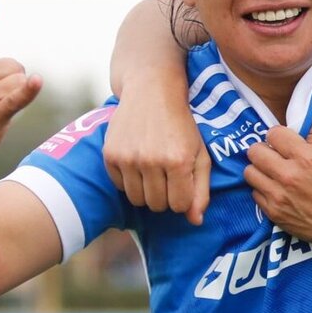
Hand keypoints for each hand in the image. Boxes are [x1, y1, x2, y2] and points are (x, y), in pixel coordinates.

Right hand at [103, 77, 209, 225]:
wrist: (152, 91)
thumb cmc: (182, 125)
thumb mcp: (200, 153)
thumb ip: (201, 190)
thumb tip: (195, 221)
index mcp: (178, 161)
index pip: (179, 206)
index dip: (182, 198)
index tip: (182, 182)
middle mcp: (152, 160)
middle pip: (157, 206)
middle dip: (165, 196)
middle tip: (167, 175)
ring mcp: (128, 158)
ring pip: (137, 200)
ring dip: (146, 191)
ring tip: (153, 170)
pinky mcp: (110, 154)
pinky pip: (120, 186)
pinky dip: (129, 180)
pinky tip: (137, 160)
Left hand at [244, 126, 311, 250]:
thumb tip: (297, 126)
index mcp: (306, 158)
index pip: (274, 134)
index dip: (278, 135)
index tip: (282, 141)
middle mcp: (288, 175)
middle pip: (255, 151)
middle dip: (263, 149)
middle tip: (273, 155)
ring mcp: (278, 195)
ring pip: (249, 171)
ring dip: (260, 169)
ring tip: (271, 172)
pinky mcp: (273, 212)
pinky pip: (254, 192)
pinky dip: (263, 189)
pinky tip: (276, 190)